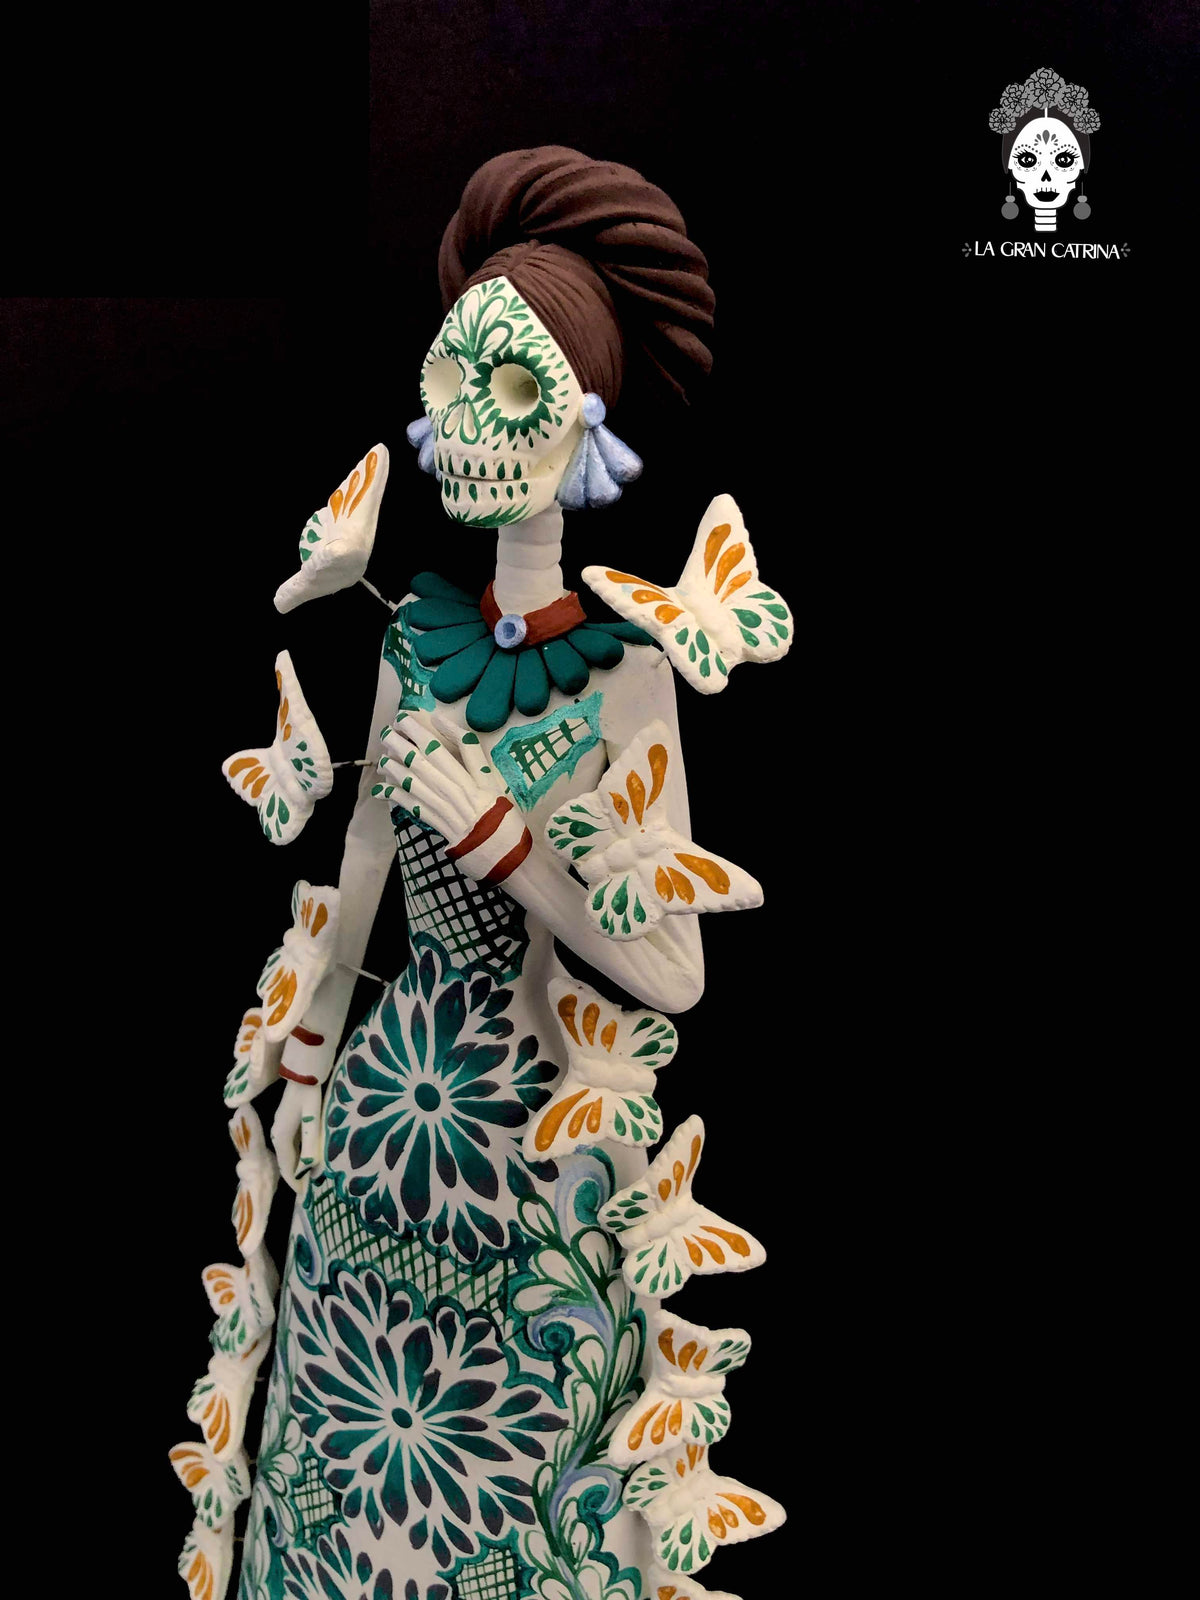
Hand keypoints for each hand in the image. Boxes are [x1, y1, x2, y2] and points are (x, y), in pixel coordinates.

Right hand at [270, 1079, 321, 1191]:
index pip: (287, 1166)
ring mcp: (282, 1125)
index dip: (295, 1182)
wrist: (303, 1069)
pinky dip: (299, 1153)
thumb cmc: (309, 1094)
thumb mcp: (312, 1120)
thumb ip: (311, 1145)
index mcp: (281, 1135)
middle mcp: (278, 1132)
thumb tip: (309, 1170)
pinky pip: (292, 1143)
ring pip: (288, 1152)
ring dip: (297, 1165)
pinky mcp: (288, 1118)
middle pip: (286, 1160)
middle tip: (307, 1190)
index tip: (305, 1195)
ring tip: (308, 1177)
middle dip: (295, 1176)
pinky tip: (308, 1156)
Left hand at [374, 709, 531, 883]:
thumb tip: (449, 728)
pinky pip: (409, 806)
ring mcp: (439, 806)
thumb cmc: (500, 812)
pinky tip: (381, 790)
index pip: (437, 748)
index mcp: (466, 777)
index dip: (418, 731)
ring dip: (393, 769)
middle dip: (399, 745)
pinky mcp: (433, 822)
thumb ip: (472, 755)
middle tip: (385, 733)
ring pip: (410, 782)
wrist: (500, 850)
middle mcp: (449, 789)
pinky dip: (394, 796)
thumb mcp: (492, 779)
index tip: (404, 718)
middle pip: (419, 762)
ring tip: (382, 759)